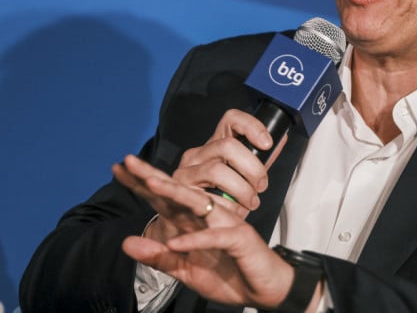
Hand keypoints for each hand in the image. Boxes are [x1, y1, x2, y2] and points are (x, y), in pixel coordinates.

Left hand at [114, 154, 314, 308]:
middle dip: (152, 176)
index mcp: (193, 222)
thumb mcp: (185, 270)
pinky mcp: (239, 238)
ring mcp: (225, 224)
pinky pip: (214, 237)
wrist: (266, 288)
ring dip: (175, 193)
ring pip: (199, 203)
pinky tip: (175, 243)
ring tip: (152, 183)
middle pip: (178, 191)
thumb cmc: (230, 275)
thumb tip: (125, 241)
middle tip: (129, 161)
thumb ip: (158, 256)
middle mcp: (208, 216)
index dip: (141, 183)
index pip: (163, 198)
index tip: (117, 169)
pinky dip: (195, 240)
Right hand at [175, 108, 277, 217]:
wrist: (195, 228)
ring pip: (217, 170)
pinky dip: (226, 207)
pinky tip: (232, 212)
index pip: (231, 119)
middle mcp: (197, 153)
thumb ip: (260, 160)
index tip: (267, 143)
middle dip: (252, 168)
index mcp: (215, 145)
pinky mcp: (179, 192)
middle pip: (228, 145)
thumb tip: (280, 139)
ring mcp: (186, 171)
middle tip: (261, 185)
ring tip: (250, 202)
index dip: (252, 126)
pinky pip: (206, 196)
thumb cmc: (221, 198)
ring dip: (242, 189)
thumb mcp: (243, 177)